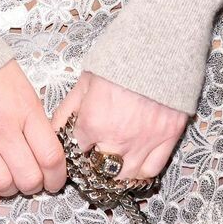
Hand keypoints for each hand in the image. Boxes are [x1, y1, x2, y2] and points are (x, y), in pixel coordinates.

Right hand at [0, 60, 67, 205]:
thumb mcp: (20, 82)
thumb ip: (32, 114)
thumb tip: (43, 143)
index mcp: (25, 108)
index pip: (50, 155)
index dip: (57, 177)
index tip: (56, 182)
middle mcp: (2, 127)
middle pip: (27, 176)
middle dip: (35, 187)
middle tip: (34, 183)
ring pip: (0, 183)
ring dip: (9, 190)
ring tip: (11, 185)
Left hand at [52, 70, 189, 183]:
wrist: (159, 44)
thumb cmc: (122, 59)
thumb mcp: (85, 82)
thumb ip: (67, 110)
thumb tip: (55, 131)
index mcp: (93, 123)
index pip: (76, 154)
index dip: (75, 153)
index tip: (78, 150)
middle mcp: (117, 139)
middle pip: (98, 172)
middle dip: (92, 169)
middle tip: (93, 161)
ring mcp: (144, 142)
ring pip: (124, 178)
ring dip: (115, 176)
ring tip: (111, 168)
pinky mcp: (167, 138)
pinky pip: (151, 171)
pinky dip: (140, 174)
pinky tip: (133, 168)